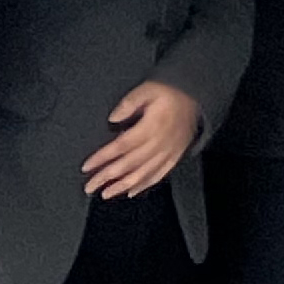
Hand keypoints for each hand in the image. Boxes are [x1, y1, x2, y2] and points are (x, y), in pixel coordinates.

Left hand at [83, 78, 200, 197]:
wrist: (197, 96)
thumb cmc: (169, 91)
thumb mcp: (147, 89)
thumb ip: (129, 103)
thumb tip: (112, 118)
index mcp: (150, 127)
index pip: (121, 146)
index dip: (102, 158)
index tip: (86, 167)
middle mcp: (158, 144)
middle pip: (129, 164)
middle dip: (107, 177)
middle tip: (89, 187)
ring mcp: (168, 153)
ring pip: (143, 174)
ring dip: (122, 186)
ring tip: (105, 194)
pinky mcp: (175, 157)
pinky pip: (159, 175)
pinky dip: (144, 185)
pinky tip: (131, 192)